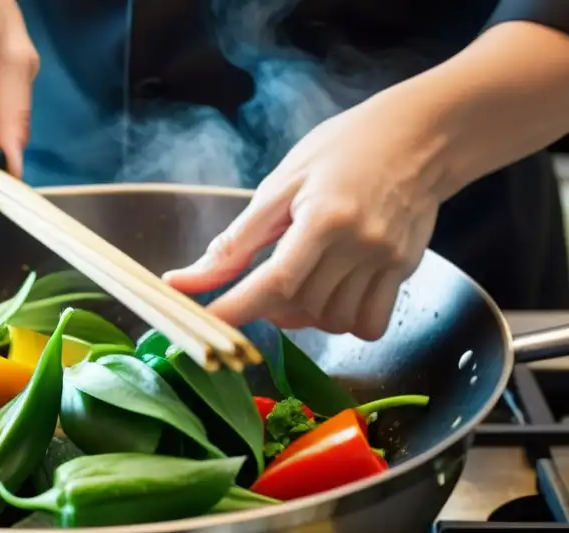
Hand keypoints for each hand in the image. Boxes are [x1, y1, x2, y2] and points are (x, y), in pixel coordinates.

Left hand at [164, 91, 444, 339]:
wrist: (422, 135)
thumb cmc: (344, 149)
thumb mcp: (282, 183)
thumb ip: (236, 241)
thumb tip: (184, 281)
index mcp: (324, 217)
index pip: (274, 281)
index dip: (237, 309)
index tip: (207, 323)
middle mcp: (360, 243)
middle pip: (300, 306)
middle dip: (269, 305)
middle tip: (266, 278)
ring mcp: (386, 260)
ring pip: (332, 321)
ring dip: (305, 314)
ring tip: (303, 279)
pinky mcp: (405, 270)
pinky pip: (368, 324)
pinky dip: (342, 320)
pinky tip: (334, 292)